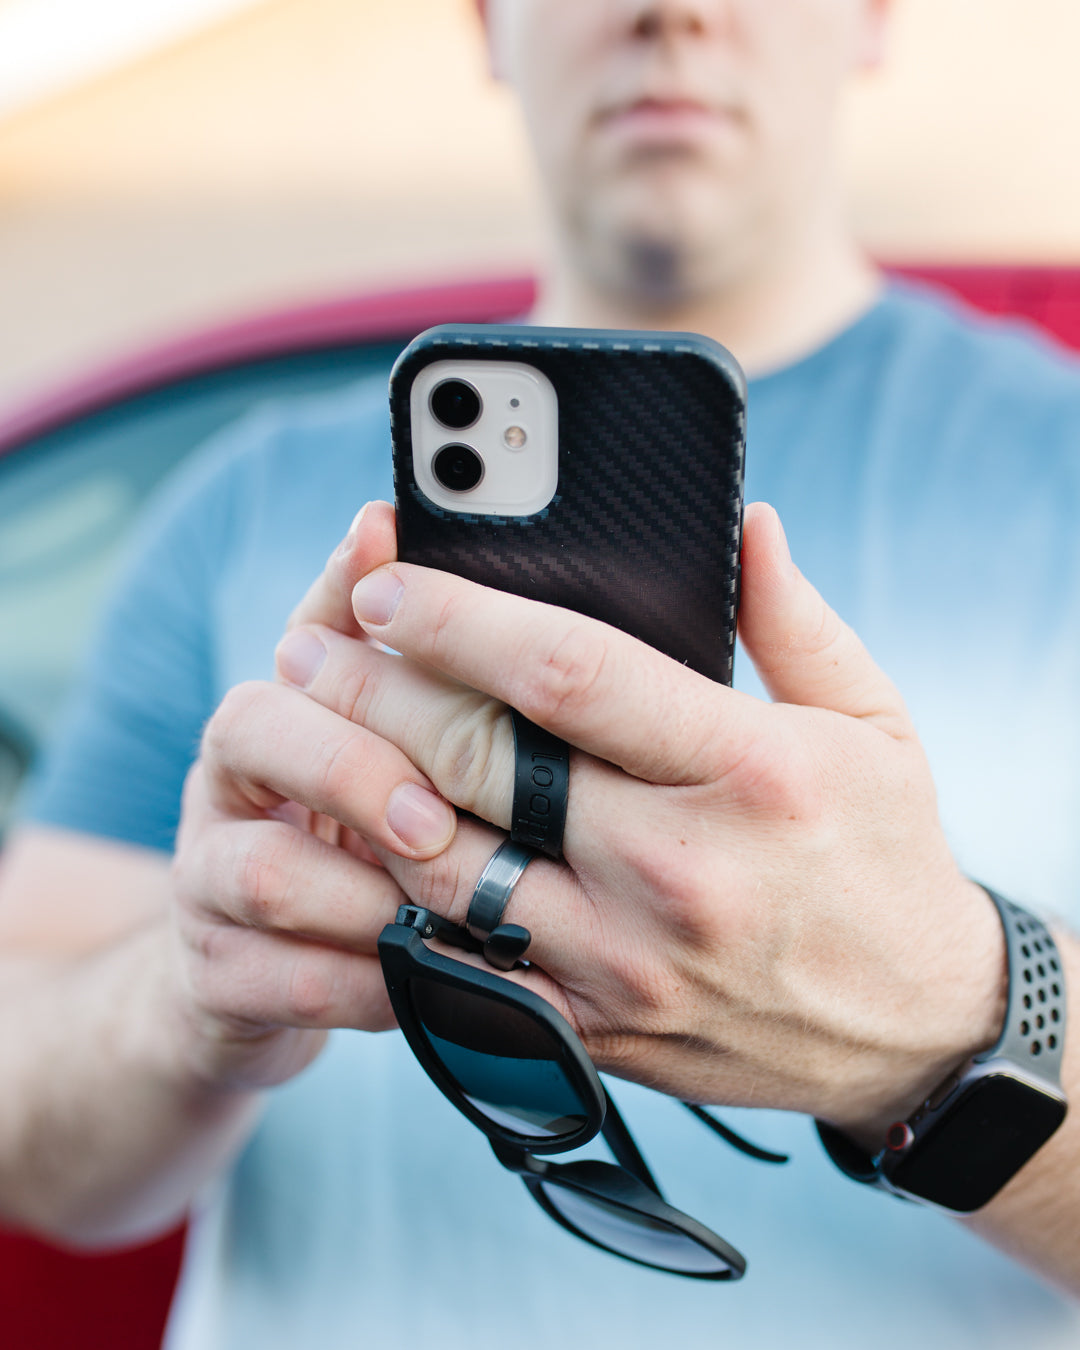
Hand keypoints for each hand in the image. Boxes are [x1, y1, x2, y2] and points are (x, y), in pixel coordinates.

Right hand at [166, 504, 457, 1090]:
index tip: (396, 565)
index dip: (347, 598)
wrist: (252, 978)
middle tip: (439, 822)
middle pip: (253, 730)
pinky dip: (366, 987)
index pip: (303, 632)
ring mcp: (206, 882)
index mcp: (279, 711)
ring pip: (265, 872)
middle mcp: (227, 782)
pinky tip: (425, 984)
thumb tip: (397, 524)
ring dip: (367, 897)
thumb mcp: (366, 747)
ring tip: (444, 920)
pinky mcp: (215, 978)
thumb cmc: (341, 841)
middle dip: (355, 769)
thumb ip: (387, 657)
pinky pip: (285, 983)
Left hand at [277, 500, 1008, 1142]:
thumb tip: (745, 521)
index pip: (570, 676)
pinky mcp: (594, 1024)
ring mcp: (624, 962)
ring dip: (364, 790)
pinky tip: (359, 843)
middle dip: (375, 695)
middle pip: (482, 767)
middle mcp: (675, 872)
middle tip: (313, 645)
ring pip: (448, 867)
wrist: (909, 1030)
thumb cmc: (884, 853)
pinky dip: (402, 896)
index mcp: (746, 772)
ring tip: (313, 728)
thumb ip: (794, 619)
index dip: (462, 620)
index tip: (389, 581)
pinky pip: (465, 962)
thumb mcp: (872, 722)